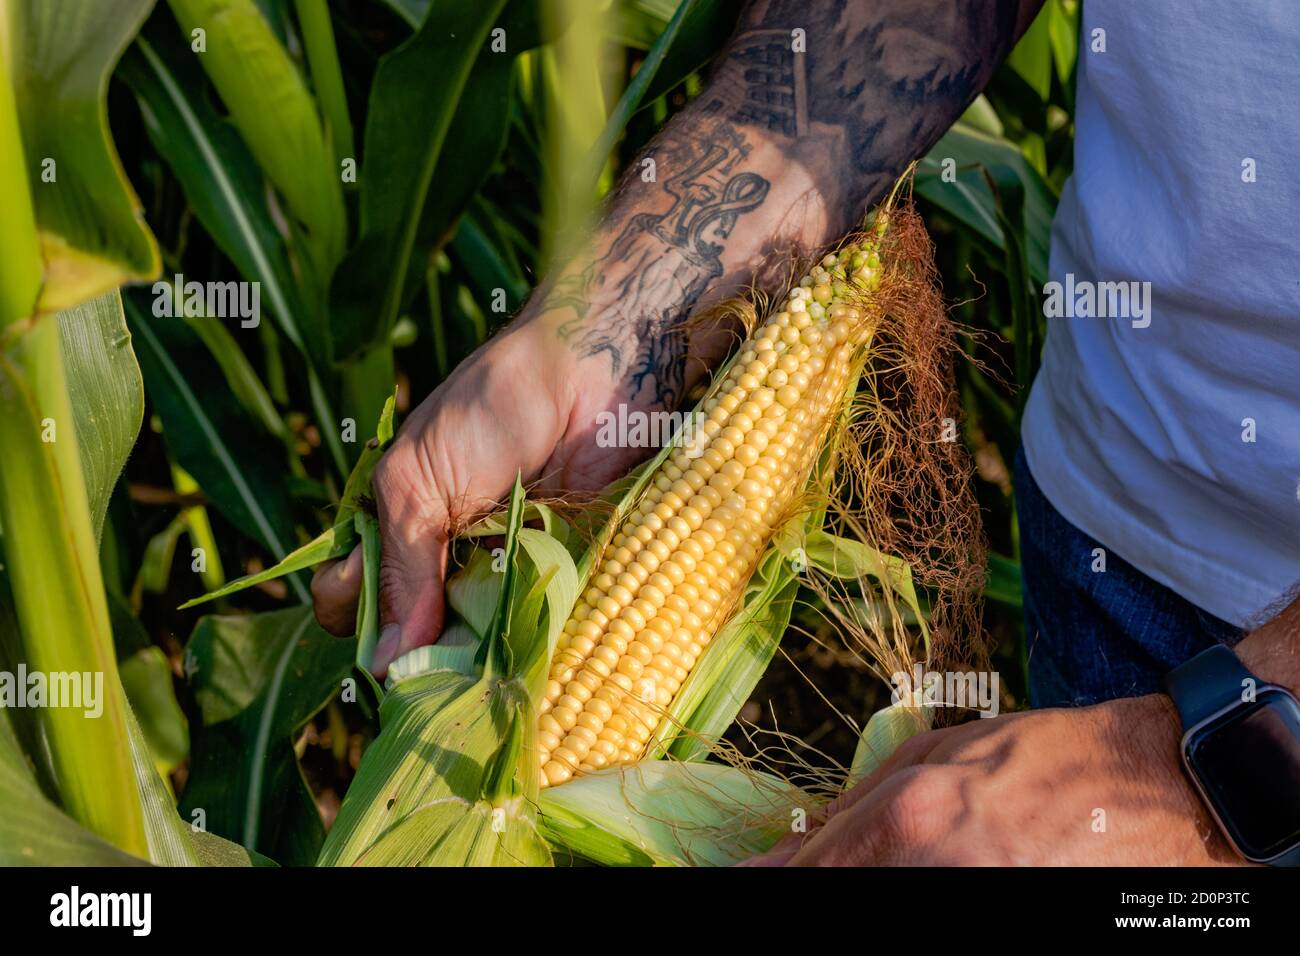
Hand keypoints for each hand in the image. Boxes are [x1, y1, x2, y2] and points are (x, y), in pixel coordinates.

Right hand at [310, 319, 659, 674]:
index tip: (369, 623)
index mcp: (395, 526)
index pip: (350, 598)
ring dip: (472, 660)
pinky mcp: (559, 579)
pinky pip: (536, 632)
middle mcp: (444, 559)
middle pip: (412, 635)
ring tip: (476, 665)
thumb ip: (400, 568)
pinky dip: (528, 647)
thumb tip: (379, 663)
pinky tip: (526, 656)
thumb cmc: (490, 410)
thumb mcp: (418, 483)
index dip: (353, 618)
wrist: (588, 378)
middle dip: (415, 655)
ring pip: (473, 644)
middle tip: (429, 658)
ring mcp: (502, 573)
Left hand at [747, 696, 1238, 864]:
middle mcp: (935, 868)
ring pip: (878, 904)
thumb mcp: (939, 754)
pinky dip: (904, 891)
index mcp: (913, 816)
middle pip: (838, 893)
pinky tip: (912, 873)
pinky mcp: (1004, 916)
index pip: (812, 871)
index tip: (736, 883)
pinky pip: (924, 913)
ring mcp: (972, 900)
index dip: (768, 882)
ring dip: (862, 884)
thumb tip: (794, 848)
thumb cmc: (1043, 756)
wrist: (1150, 786)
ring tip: (884, 862)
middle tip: (794, 875)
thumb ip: (859, 804)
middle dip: (810, 884)